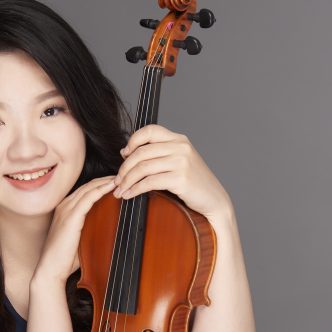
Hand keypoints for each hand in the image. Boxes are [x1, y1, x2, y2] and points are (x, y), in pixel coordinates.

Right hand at [33, 176, 117, 282]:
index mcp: (65, 210)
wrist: (51, 270)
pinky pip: (88, 198)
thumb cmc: (65, 259)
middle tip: (123, 176)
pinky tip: (112, 186)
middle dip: (106, 179)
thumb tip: (109, 228)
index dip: (101, 184)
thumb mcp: (81, 239)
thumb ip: (91, 230)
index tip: (117, 183)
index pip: (86, 190)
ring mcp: (66, 210)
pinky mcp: (71, 217)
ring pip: (89, 188)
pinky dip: (101, 190)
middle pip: (88, 186)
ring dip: (106, 182)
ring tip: (121, 178)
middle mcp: (64, 206)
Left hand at [113, 125, 230, 218]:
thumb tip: (127, 152)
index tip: (124, 154)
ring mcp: (182, 162)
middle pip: (142, 152)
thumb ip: (158, 154)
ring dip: (127, 180)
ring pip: (143, 167)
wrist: (214, 200)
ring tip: (120, 189)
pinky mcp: (181, 179)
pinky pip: (150, 182)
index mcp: (180, 140)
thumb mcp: (180, 161)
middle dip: (124, 167)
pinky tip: (130, 195)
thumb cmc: (195, 183)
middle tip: (117, 179)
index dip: (133, 140)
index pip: (150, 130)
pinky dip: (136, 189)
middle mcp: (181, 147)